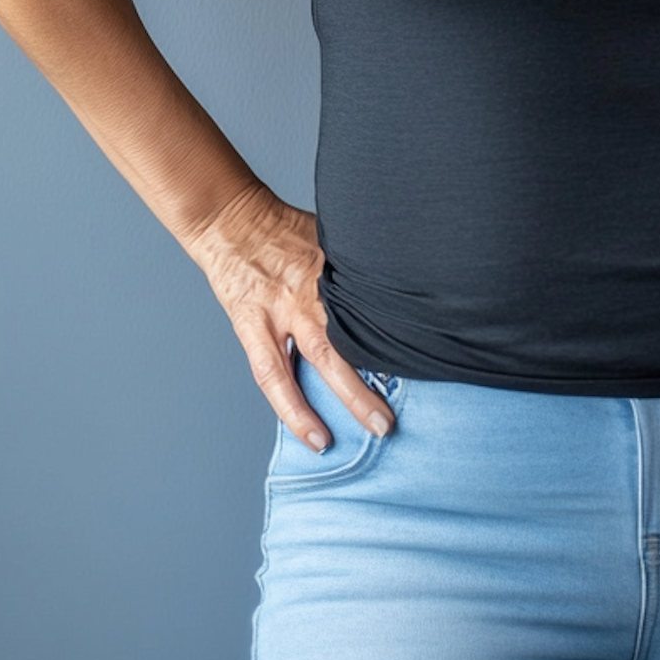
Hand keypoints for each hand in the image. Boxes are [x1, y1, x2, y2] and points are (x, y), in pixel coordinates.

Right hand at [185, 180, 394, 450]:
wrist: (230, 223)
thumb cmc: (283, 230)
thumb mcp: (330, 236)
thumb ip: (356, 267)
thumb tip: (400, 285)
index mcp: (333, 269)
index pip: (376, 303)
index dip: (402, 329)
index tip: (429, 354)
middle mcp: (312, 292)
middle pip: (357, 334)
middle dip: (385, 369)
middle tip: (410, 403)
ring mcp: (281, 310)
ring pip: (321, 360)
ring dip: (348, 397)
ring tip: (374, 430)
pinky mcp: (252, 326)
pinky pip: (272, 376)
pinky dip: (293, 409)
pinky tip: (313, 435)